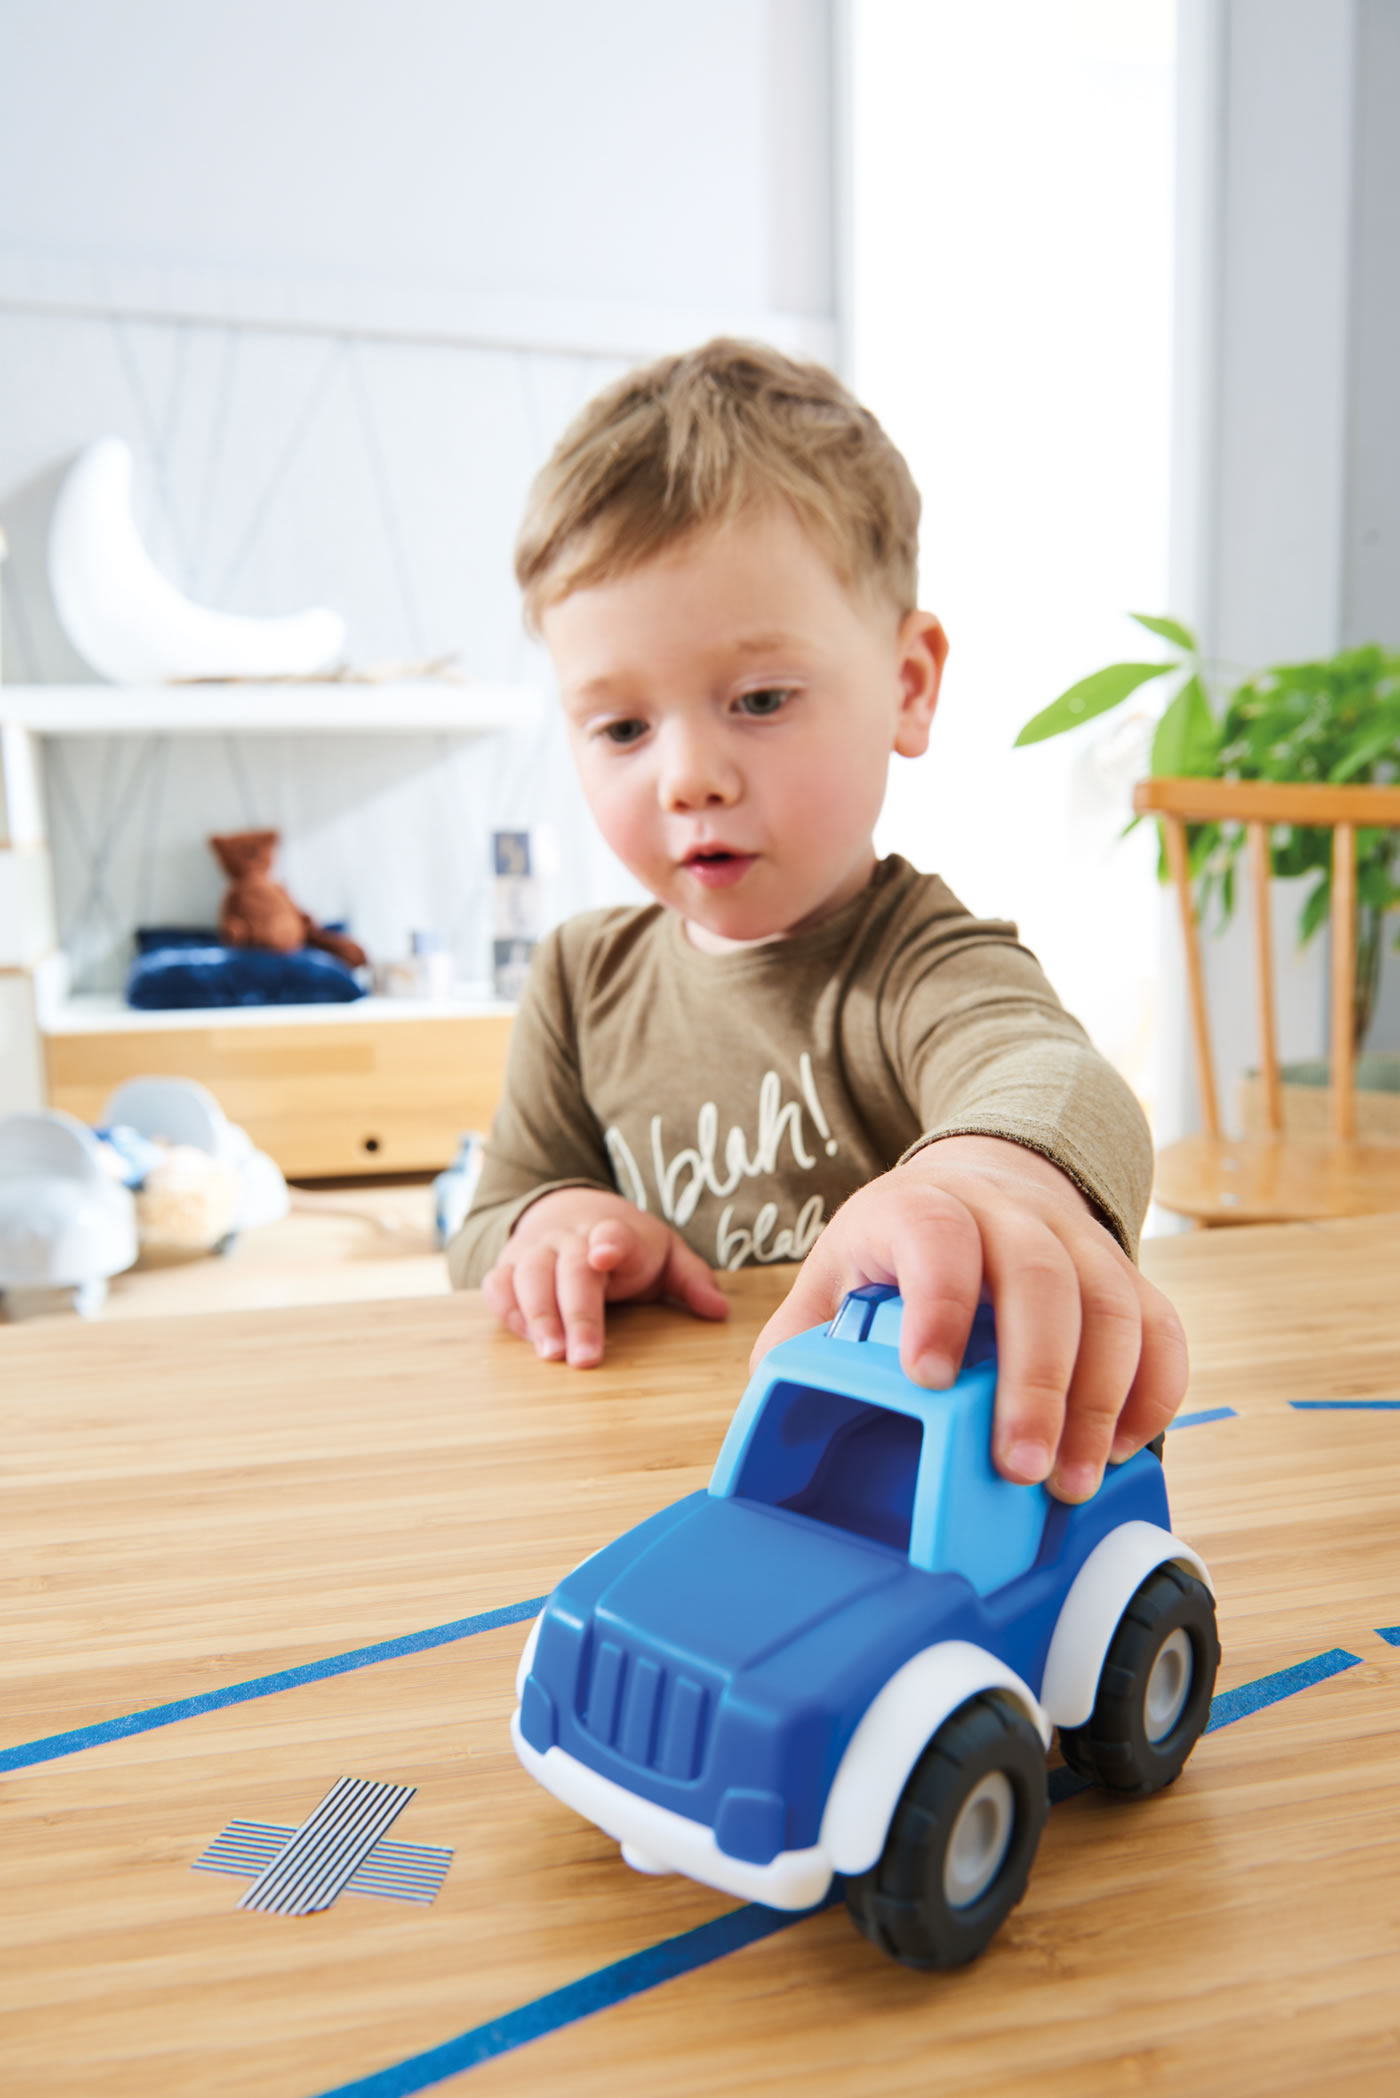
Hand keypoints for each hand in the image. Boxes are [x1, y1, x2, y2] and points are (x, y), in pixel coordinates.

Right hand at [481, 1186, 728, 1367]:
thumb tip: (718, 1311)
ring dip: (537, 1316)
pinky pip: (498, 1286)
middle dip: (576, 1313)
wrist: (569, 1208)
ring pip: (527, 1275)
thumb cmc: (625, 1245)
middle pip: (568, 1267)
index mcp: (616, 1231)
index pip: (613, 1232)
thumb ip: (692, 1279)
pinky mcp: (508, 1266)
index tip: (604, 1255)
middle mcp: (571, 1237)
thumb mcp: (665, 1253)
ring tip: (551, 1355)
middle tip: (584, 1358)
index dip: (609, 1243)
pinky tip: (527, 1340)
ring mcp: (536, 1250)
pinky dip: (508, 1311)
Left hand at [750, 1135, 1187, 1502]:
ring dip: (1099, 1402)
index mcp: (924, 1206)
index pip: (936, 1235)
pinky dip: (1153, 1392)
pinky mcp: (1125, 1274)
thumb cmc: (903, 1246)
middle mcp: (1010, 1213)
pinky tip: (1121, 1448)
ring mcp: (1078, 1240)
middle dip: (1036, 1380)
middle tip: (1017, 1467)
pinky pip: (1161, 1327)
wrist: (984, 1179)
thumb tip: (774, 1411)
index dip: (937, 1302)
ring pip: (1113, 1304)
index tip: (928, 1377)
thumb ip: (805, 1336)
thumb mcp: (840, 1272)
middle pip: (1041, 1278)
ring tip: (1071, 1483)